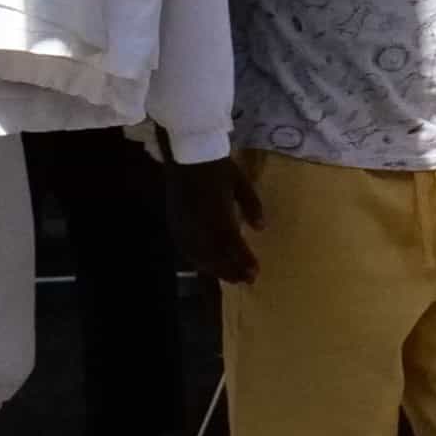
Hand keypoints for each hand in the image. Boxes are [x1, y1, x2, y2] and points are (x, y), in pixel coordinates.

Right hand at [164, 154, 257, 287]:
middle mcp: (198, 223)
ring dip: (215, 269)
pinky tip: (207, 266)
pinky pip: (185, 250)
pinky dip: (198, 261)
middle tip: (247, 280)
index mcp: (217, 212)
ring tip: (231, 278)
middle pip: (215, 255)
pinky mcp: (174, 225)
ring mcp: (183, 226)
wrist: (186, 155)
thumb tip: (261, 228)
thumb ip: (252, 205)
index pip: (231, 243)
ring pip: (199, 256)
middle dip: (231, 270)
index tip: (256, 272)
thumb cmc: (217, 167)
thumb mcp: (241, 182)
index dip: (243, 260)